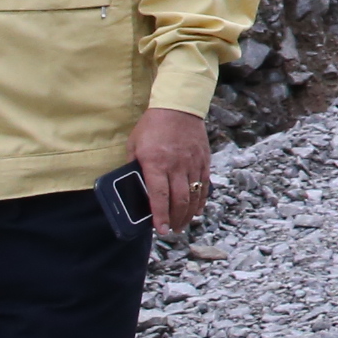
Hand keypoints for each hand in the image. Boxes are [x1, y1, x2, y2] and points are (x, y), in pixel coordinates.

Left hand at [132, 106, 213, 234]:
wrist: (178, 107)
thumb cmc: (152, 126)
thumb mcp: (134, 146)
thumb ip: (134, 167)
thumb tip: (133, 188)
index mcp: (156, 163)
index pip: (159, 196)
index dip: (160, 216)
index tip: (161, 230)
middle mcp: (176, 165)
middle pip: (179, 200)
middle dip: (175, 219)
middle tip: (171, 231)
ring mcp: (192, 163)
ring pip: (194, 195)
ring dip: (188, 214)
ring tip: (182, 225)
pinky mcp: (203, 160)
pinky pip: (204, 185)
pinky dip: (201, 200)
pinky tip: (196, 210)